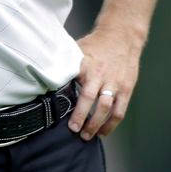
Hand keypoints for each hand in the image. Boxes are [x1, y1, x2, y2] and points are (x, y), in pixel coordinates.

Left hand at [68, 18, 143, 139]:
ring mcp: (115, 83)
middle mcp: (100, 75)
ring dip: (96, 125)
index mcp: (86, 65)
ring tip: (87, 136)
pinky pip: (119, 110)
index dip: (66, 99)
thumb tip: (44, 75)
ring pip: (106, 108)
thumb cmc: (96, 44)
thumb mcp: (77, 49)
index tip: (59, 112)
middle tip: (74, 130)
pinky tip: (103, 132)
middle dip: (82, 117)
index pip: (73, 84)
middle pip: (90, 99)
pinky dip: (111, 124)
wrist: (122, 36)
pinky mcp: (126, 89)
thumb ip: (65, 64)